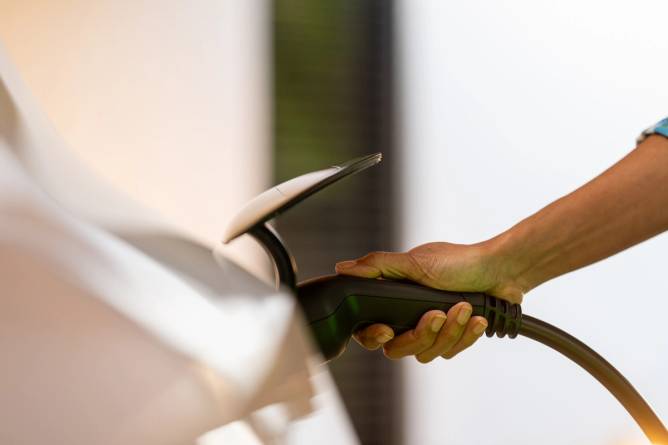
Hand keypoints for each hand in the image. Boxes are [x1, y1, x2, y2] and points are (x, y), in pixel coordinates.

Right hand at [335, 241, 521, 361]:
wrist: (501, 271)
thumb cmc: (460, 262)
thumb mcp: (416, 261)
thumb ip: (378, 267)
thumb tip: (342, 269)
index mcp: (394, 298)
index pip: (369, 329)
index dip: (374, 336)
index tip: (388, 330)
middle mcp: (408, 316)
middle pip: (398, 349)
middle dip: (421, 334)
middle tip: (437, 314)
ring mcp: (431, 329)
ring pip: (426, 353)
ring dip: (449, 332)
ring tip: (463, 308)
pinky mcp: (453, 338)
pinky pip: (449, 352)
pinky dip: (464, 335)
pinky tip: (476, 318)